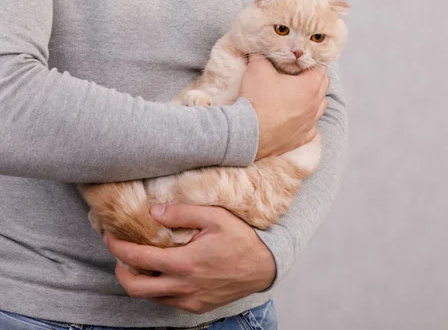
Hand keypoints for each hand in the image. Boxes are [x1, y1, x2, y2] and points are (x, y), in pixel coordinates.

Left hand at [103, 204, 275, 313]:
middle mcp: (183, 286)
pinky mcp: (197, 307)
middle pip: (135, 287)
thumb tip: (154, 212)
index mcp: (184, 263)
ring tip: (142, 262)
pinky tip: (164, 273)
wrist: (265, 267)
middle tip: (121, 255)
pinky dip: (157, 289)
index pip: (138, 257)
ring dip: (139, 280)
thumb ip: (182, 213)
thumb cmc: (242, 240)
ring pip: (150, 297)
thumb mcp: (215, 217)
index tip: (110, 237)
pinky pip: (167, 302)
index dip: (118, 247)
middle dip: (120, 271)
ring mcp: (189, 300)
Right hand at [240, 54, 328, 159]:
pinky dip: (306, 119)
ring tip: (298, 94)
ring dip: (312, 98)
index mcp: (310, 86)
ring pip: (320, 106)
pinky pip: (311, 126)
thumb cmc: (257, 100)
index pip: (320, 67)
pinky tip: (296, 116)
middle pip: (323, 85)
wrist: (249, 134)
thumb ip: (262, 55)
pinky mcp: (302, 138)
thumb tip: (260, 49)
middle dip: (313, 77)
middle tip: (298, 72)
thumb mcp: (257, 68)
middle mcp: (315, 105)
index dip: (310, 61)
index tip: (300, 59)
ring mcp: (310, 123)